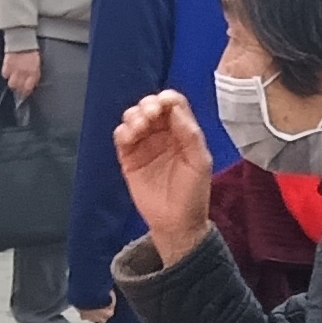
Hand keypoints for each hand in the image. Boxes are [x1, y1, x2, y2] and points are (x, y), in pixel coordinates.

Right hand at [2, 41, 41, 93]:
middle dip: (19, 89)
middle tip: (18, 87)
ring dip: (12, 83)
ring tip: (13, 81)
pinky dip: (6, 74)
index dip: (26, 92)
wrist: (22, 38)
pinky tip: (8, 72)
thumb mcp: (37, 63)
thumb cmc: (31, 50)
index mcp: (33, 72)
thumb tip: (32, 82)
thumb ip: (34, 73)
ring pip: (11, 83)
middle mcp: (24, 73)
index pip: (28, 88)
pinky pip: (4, 74)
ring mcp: (15, 69)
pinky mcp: (7, 64)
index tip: (25, 92)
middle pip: (19, 88)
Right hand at [116, 90, 215, 266]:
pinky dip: (123, 131)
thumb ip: (190, 134)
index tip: (163, 104)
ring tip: (140, 128)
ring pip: (133, 117)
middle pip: (150, 106)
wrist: (176, 223)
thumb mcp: (200, 162)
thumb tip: (174, 107)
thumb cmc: (193, 194)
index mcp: (182, 131)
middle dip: (148, 105)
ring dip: (134, 116)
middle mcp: (162, 134)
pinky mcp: (129, 157)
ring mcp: (144, 144)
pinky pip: (121, 136)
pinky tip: (130, 137)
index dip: (167, 99)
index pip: (174, 104)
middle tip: (150, 115)